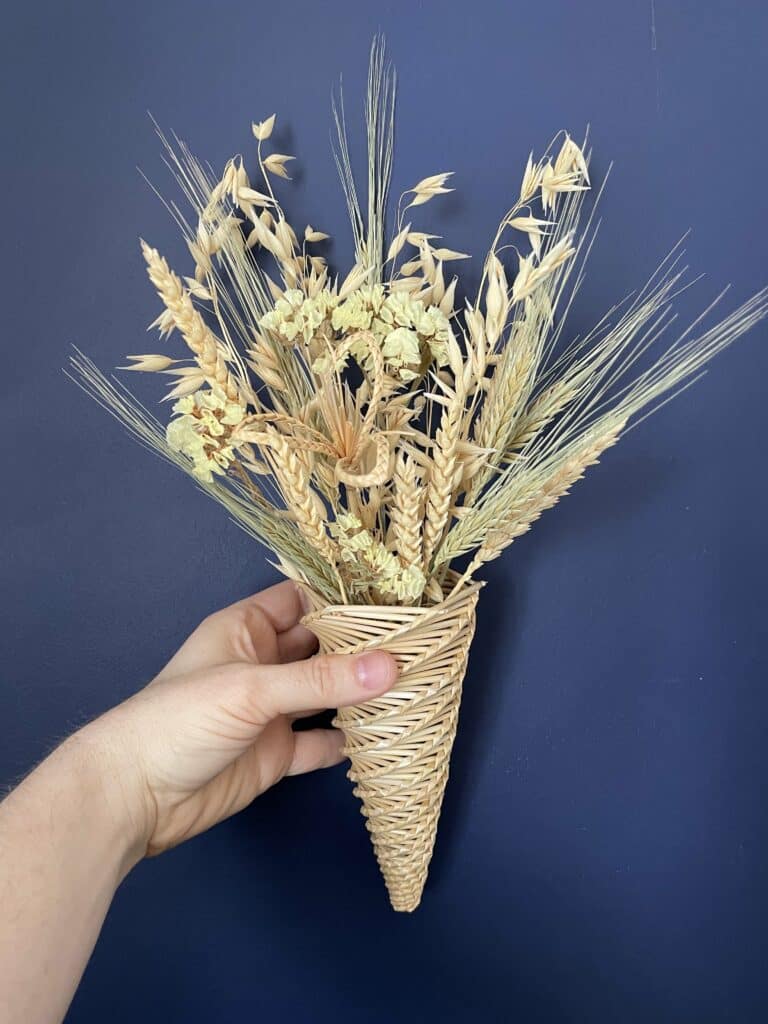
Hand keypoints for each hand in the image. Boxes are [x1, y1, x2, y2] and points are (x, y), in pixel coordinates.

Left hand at [76, 581, 397, 860]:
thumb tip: (391, 665)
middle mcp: (262, 665)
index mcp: (247, 629)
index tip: (395, 597)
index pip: (302, 599)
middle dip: (362, 648)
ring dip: (359, 694)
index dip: (342, 598)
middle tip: (417, 644)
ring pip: (325, 695)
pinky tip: (378, 737)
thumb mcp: (252, 688)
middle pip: (321, 648)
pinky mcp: (274, 755)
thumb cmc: (180, 719)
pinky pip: (319, 744)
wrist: (136, 796)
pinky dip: (345, 741)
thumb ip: (321, 679)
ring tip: (411, 687)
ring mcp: (270, 712)